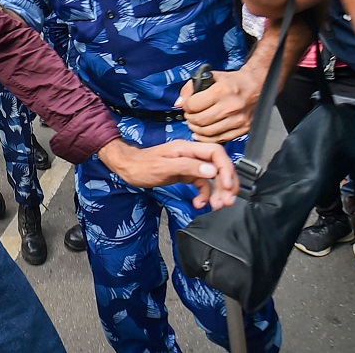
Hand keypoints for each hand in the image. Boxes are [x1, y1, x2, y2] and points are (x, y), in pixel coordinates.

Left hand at [99, 138, 238, 209]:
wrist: (127, 168)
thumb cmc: (142, 166)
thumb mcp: (164, 167)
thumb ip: (188, 168)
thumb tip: (212, 171)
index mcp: (188, 148)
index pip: (216, 153)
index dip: (226, 168)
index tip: (227, 186)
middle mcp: (192, 155)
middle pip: (219, 166)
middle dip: (226, 183)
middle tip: (227, 201)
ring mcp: (190, 165)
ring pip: (213, 177)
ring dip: (218, 192)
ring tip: (218, 205)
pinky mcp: (186, 174)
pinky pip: (202, 184)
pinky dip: (204, 195)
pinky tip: (199, 203)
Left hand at [176, 68, 261, 142]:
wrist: (256, 85)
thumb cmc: (232, 81)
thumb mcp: (210, 76)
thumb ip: (190, 88)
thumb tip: (178, 103)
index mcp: (221, 91)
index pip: (193, 105)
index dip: (186, 106)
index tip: (188, 105)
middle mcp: (230, 107)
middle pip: (199, 121)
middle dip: (189, 119)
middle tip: (190, 115)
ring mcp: (237, 120)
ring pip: (207, 132)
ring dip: (196, 129)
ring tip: (195, 123)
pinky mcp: (243, 129)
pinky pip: (219, 139)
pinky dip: (207, 138)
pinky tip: (202, 133)